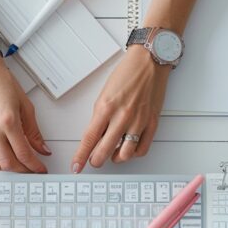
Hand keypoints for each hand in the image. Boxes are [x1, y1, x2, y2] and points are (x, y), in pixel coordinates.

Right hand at [0, 53, 49, 172]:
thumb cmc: (2, 82)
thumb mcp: (25, 105)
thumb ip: (33, 131)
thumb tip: (42, 147)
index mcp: (8, 121)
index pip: (23, 153)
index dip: (35, 165)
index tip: (41, 168)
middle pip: (9, 163)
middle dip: (23, 170)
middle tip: (32, 169)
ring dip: (8, 168)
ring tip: (19, 164)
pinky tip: (5, 154)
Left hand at [72, 46, 168, 171]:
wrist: (150, 61)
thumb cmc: (127, 73)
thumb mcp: (104, 94)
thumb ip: (100, 116)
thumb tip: (95, 136)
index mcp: (106, 107)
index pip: (89, 139)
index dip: (80, 156)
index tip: (76, 166)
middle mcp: (122, 116)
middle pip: (104, 151)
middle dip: (95, 160)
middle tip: (93, 160)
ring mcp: (138, 121)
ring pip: (125, 154)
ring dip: (115, 158)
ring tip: (112, 154)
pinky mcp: (152, 123)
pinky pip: (142, 149)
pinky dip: (133, 153)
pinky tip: (129, 149)